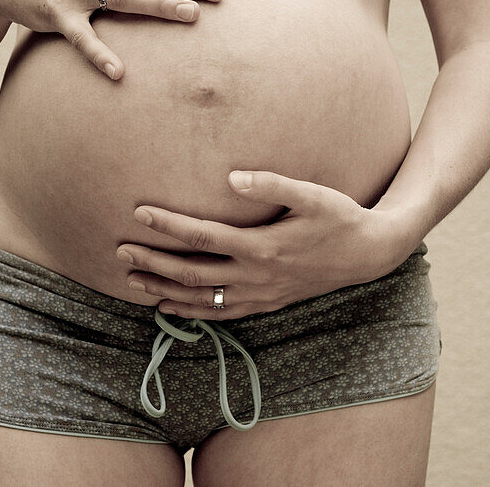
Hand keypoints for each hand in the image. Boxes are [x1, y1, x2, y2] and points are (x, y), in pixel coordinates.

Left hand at [116, 170, 406, 319]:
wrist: (370, 254)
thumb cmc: (341, 217)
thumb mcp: (313, 195)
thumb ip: (272, 184)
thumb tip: (231, 177)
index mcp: (262, 247)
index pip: (203, 237)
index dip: (168, 225)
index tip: (139, 213)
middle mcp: (256, 277)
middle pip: (192, 273)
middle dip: (153, 262)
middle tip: (120, 251)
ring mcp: (260, 294)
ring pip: (200, 300)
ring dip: (163, 290)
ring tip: (132, 279)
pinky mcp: (266, 303)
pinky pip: (220, 313)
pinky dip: (190, 312)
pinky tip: (167, 307)